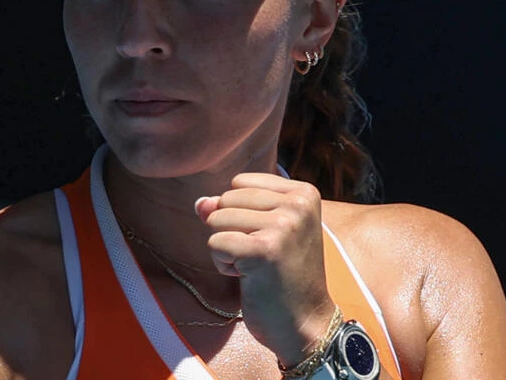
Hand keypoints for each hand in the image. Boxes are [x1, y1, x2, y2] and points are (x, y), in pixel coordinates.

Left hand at [194, 173, 336, 366]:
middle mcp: (297, 205)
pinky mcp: (263, 250)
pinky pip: (215, 243)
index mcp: (303, 193)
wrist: (306, 324)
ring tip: (255, 267)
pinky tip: (248, 277)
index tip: (268, 239)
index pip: (240, 183)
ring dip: (227, 249)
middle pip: (226, 199)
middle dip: (231, 230)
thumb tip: (199, 202)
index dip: (240, 213)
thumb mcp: (264, 231)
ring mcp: (282, 226)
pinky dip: (223, 264)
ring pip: (216, 219)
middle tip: (261, 257)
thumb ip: (231, 208)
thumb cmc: (283, 276)